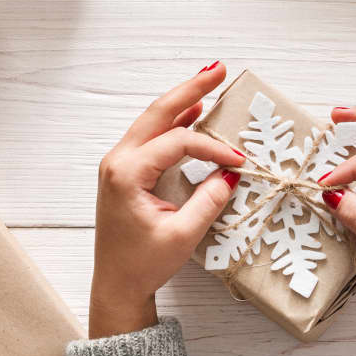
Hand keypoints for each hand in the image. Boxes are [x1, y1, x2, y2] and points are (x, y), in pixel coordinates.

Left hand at [88, 62, 245, 337]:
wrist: (115, 286)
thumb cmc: (142, 264)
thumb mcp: (182, 235)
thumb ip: (208, 201)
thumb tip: (230, 174)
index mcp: (128, 173)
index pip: (179, 144)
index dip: (212, 147)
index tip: (239, 161)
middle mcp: (118, 161)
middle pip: (159, 112)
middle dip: (191, 89)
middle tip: (219, 70)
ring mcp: (119, 164)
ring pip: (154, 120)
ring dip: (182, 100)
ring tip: (210, 80)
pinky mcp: (125, 171)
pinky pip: (151, 136)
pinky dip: (174, 121)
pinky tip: (192, 110)